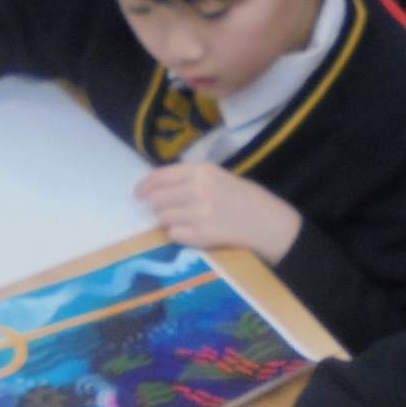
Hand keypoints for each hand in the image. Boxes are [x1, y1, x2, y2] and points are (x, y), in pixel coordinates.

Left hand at [133, 163, 301, 262]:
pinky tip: (191, 232)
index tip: (138, 193)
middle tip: (161, 210)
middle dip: (156, 206)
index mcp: (202, 171)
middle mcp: (198, 190)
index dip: (145, 186)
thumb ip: (189, 179)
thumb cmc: (243, 198)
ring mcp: (199, 214)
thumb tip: (155, 188)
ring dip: (167, 221)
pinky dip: (177, 234)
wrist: (267, 222)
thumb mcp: (218, 177)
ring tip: (183, 220)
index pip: (161, 176)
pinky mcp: (202, 235)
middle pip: (157, 199)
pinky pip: (174, 235)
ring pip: (164, 218)